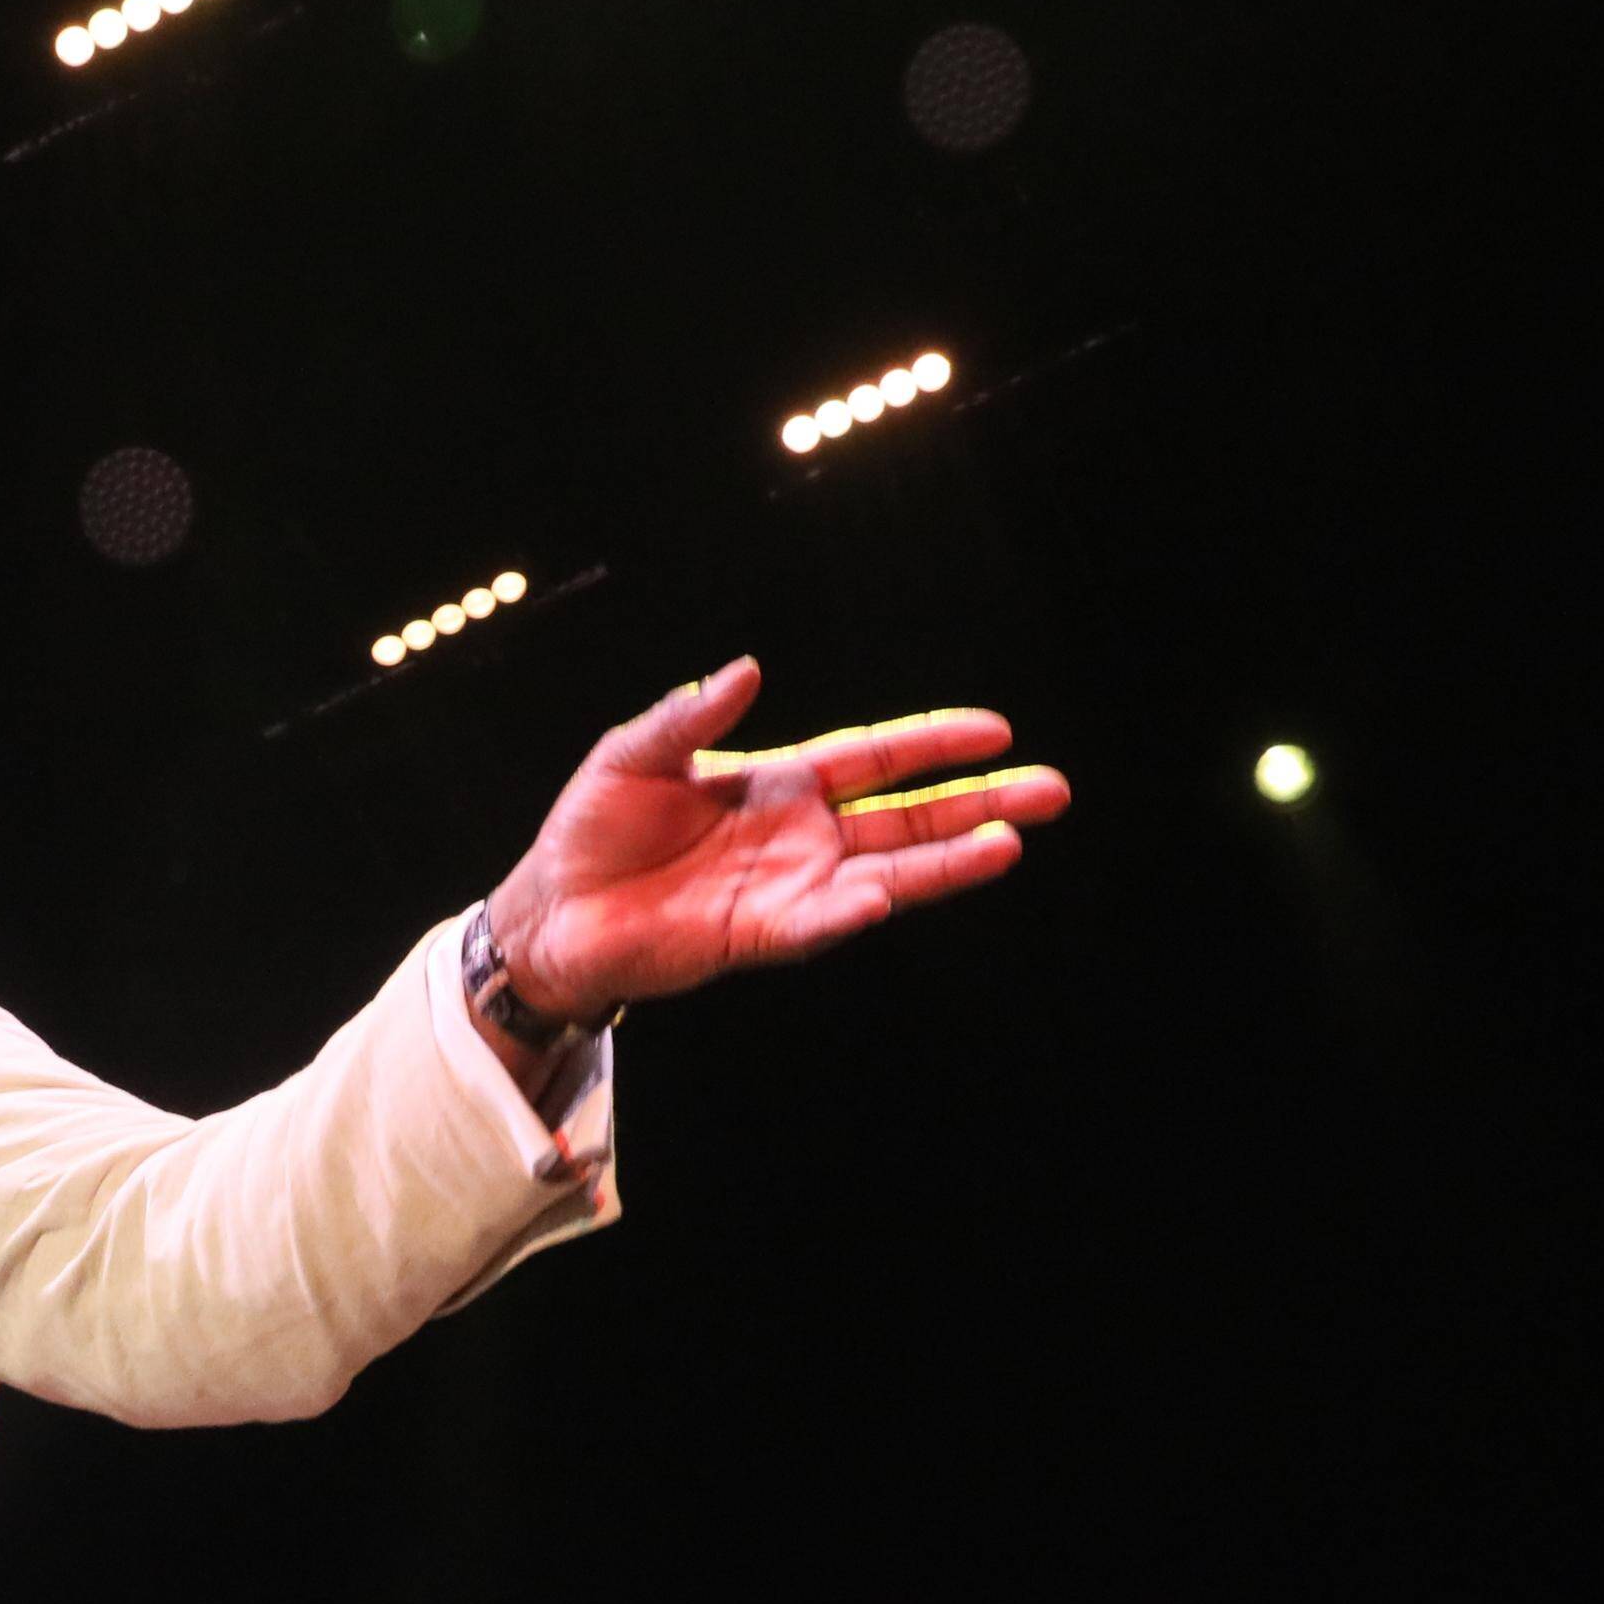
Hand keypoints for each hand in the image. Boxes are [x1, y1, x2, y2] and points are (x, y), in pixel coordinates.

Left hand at [484, 658, 1066, 1023]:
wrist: (552, 910)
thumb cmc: (593, 829)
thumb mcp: (635, 753)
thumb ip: (688, 713)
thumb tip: (745, 668)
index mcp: (782, 783)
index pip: (877, 758)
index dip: (934, 743)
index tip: (998, 732)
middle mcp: (802, 837)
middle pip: (909, 817)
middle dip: (979, 803)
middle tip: (1051, 791)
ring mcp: (790, 888)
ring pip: (888, 874)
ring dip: (947, 863)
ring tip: (1009, 843)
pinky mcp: (760, 935)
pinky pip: (817, 923)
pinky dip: (850, 911)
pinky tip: (887, 897)